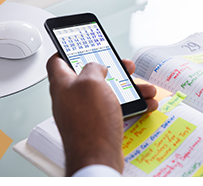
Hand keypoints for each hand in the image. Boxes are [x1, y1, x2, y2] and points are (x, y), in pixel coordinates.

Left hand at [46, 53, 157, 175]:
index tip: (80, 45)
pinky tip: (144, 104)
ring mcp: (85, 112)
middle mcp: (72, 98)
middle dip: (112, 69)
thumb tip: (97, 66)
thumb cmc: (90, 122)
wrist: (97, 158)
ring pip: (108, 92)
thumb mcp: (92, 82)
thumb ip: (93, 67)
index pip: (57, 61)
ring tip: (144, 88)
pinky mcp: (98, 124)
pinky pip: (115, 109)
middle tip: (125, 66)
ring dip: (128, 88)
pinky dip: (130, 105)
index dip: (68, 50)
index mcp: (63, 84)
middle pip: (91, 76)